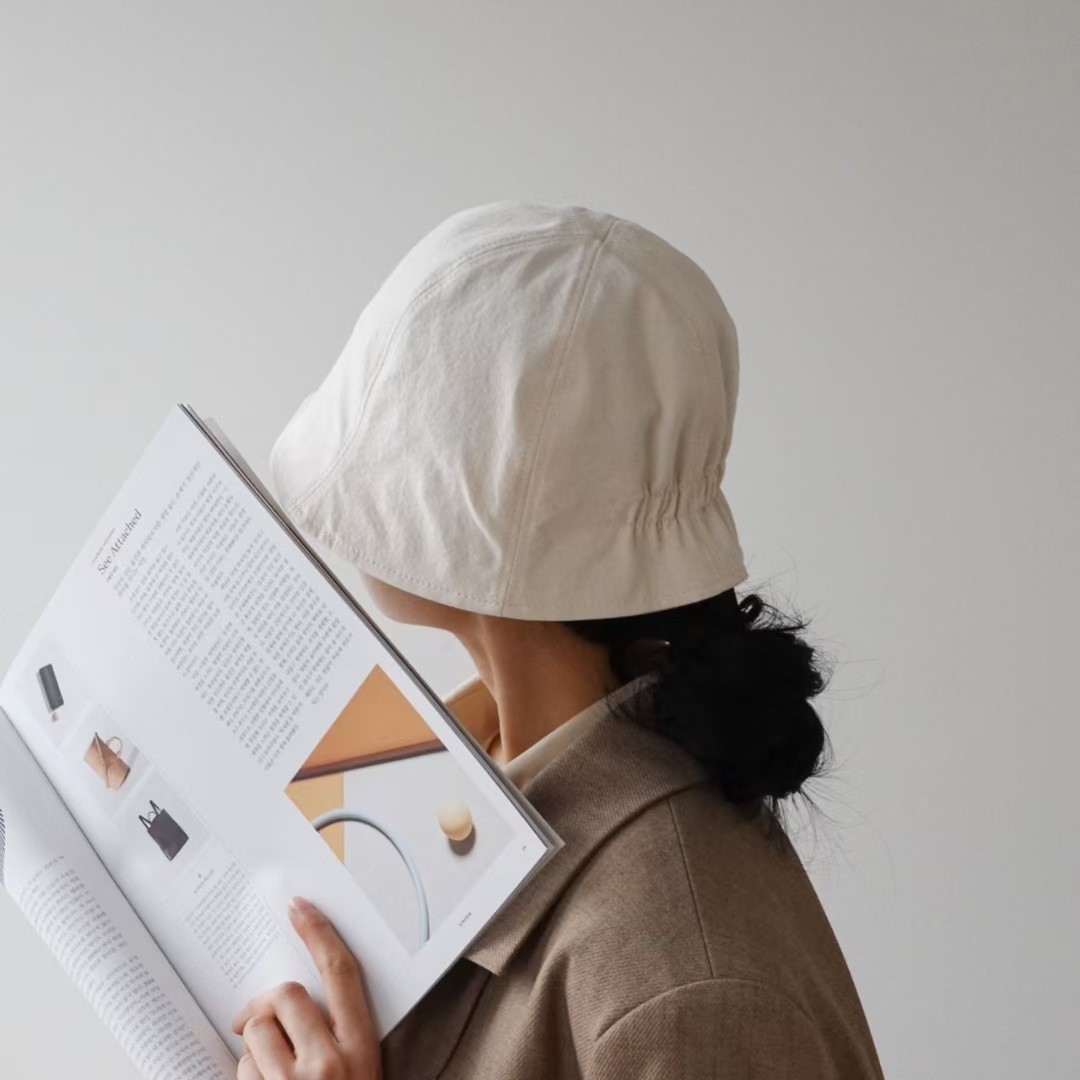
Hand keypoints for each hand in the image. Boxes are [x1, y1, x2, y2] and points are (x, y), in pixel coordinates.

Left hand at [231, 897, 380, 1078]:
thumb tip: (295, 1001)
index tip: (299, 908)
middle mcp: (328, 1063)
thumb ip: (339, 1034)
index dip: (319, 934)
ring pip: (256, 1030)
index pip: (340, 974)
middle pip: (286, 994)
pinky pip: (241, 1067)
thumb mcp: (359, 1068)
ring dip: (256, 1048)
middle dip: (267, 1005)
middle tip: (257, 1020)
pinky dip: (248, 1076)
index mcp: (360, 1049)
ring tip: (271, 1073)